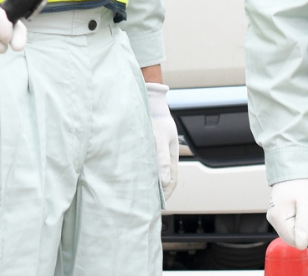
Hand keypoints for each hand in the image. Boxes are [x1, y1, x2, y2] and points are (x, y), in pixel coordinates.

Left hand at [146, 83, 179, 200]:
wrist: (150, 103)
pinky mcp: (148, 147)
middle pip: (164, 178)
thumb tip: (163, 182)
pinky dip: (144, 173)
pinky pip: (147, 164)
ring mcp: (156, 152)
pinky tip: (136, 176)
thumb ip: (161, 160)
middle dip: (158, 191)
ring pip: (155, 172)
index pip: (171, 180)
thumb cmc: (156, 119)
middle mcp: (164, 155)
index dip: (167, 193)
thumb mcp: (159, 140)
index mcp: (171, 156)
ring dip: (151, 182)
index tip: (160, 204)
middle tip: (149, 203)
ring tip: (141, 193)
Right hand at [266, 178, 307, 249]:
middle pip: (293, 237)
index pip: (295, 241)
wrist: (293, 169)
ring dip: (302, 222)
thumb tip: (301, 245)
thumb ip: (304, 227)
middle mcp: (273, 219)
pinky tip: (299, 206)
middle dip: (304, 228)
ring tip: (302, 206)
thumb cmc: (300, 184)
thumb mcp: (307, 205)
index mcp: (278, 218)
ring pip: (292, 231)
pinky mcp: (278, 214)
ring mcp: (274, 216)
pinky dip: (298, 218)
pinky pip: (290, 224)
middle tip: (306, 210)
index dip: (306, 232)